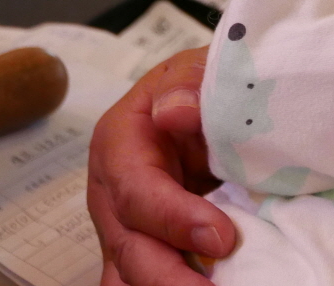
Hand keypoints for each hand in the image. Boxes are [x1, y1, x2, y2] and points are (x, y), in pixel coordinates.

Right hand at [88, 48, 236, 284]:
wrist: (195, 104)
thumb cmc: (194, 87)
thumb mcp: (192, 69)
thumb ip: (186, 84)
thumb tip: (175, 111)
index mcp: (118, 146)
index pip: (137, 192)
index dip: (176, 219)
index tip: (222, 238)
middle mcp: (111, 197)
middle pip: (129, 250)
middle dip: (170, 279)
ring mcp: (123, 231)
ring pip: (131, 277)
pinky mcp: (145, 252)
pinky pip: (146, 282)